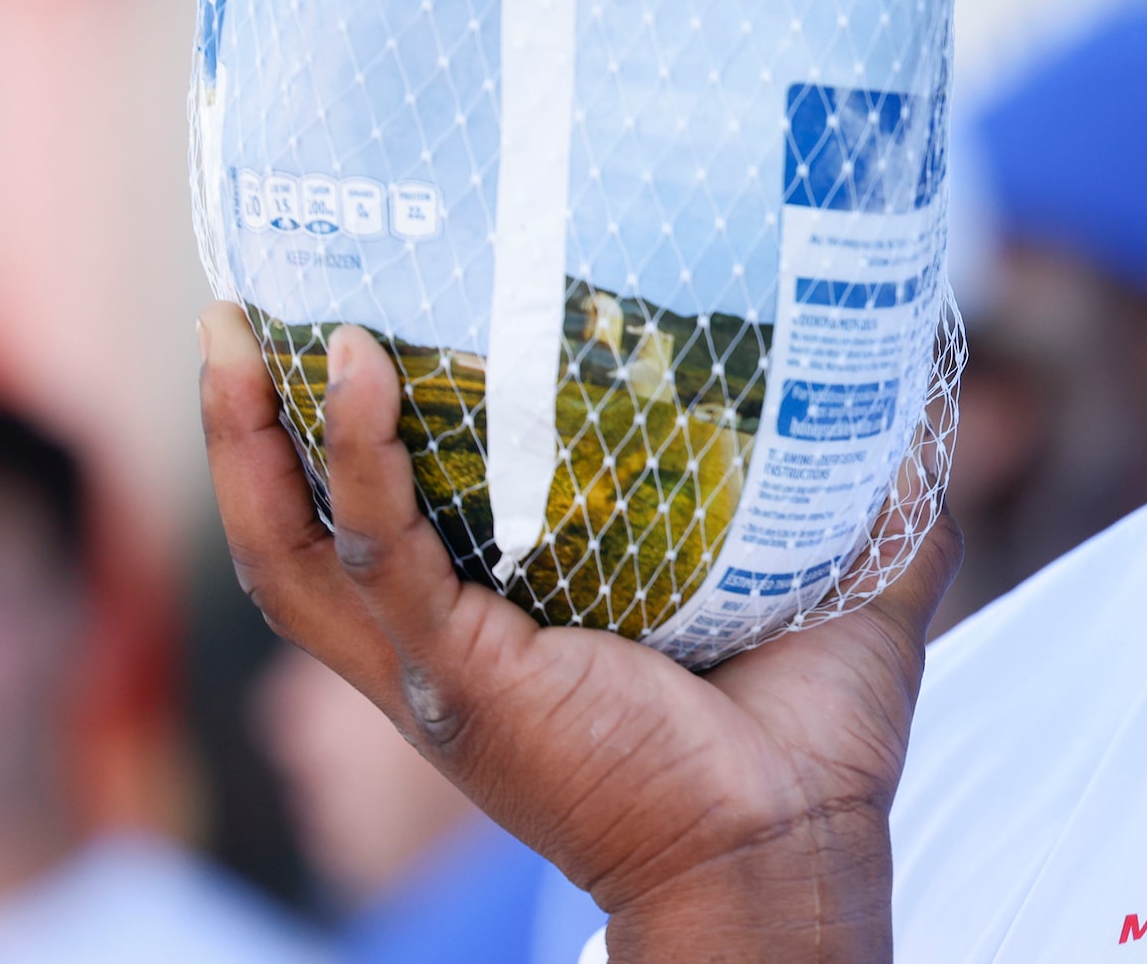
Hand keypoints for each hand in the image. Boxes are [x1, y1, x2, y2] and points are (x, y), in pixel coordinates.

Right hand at [199, 303, 957, 961]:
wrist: (795, 838)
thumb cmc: (812, 738)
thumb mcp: (840, 578)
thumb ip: (867, 485)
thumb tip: (910, 374)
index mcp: (513, 620)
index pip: (394, 516)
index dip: (348, 431)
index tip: (340, 315)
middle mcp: (452, 644)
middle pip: (300, 529)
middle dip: (249, 425)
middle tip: (238, 307)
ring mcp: (443, 666)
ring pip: (296, 548)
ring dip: (252, 440)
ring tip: (236, 329)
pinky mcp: (460, 680)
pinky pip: (380, 555)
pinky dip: (357, 464)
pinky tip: (353, 375)